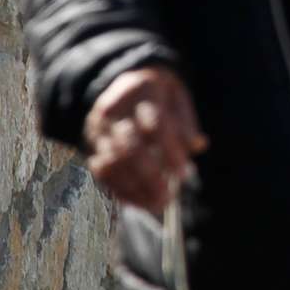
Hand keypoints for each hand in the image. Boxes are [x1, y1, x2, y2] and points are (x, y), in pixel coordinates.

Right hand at [84, 66, 207, 217]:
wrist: (120, 84)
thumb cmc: (157, 95)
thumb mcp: (175, 96)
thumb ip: (185, 121)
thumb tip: (198, 146)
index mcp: (141, 92)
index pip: (154, 125)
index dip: (169, 151)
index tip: (183, 173)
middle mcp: (114, 111)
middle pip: (128, 147)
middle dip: (149, 176)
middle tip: (168, 197)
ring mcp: (98, 129)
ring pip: (112, 162)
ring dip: (134, 187)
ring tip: (156, 204)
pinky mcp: (90, 145)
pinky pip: (101, 171)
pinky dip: (119, 189)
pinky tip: (137, 202)